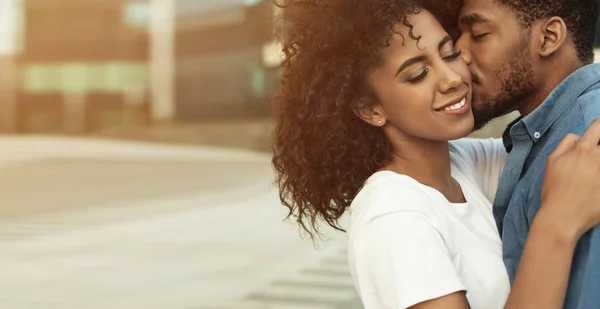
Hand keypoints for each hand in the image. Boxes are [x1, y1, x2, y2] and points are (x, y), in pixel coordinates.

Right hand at [540, 118, 599, 239]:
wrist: (562, 216)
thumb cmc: (554, 190)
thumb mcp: (552, 161)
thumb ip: (566, 144)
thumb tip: (579, 136)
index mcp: (582, 149)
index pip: (598, 126)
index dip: (598, 128)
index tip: (597, 135)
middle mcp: (598, 158)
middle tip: (595, 156)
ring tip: (594, 171)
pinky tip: (597, 181)